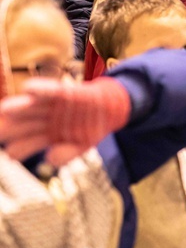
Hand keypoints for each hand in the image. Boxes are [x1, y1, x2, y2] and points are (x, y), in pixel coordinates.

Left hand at [0, 78, 130, 165]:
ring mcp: (52, 105)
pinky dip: (40, 89)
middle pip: (25, 124)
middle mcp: (45, 119)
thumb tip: (50, 159)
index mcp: (48, 134)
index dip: (20, 148)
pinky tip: (29, 88)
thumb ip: (68, 153)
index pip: (30, 142)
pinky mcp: (64, 92)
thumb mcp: (83, 145)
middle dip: (11, 128)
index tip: (11, 155)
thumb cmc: (93, 128)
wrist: (111, 109)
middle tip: (0, 133)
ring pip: (31, 107)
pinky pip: (50, 90)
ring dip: (18, 107)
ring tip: (4, 110)